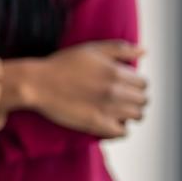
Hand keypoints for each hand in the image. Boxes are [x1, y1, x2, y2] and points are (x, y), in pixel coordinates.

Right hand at [4, 40, 146, 137]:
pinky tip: (109, 121)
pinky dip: (119, 128)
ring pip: (137, 116)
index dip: (134, 84)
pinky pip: (123, 132)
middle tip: (118, 97)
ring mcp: (108, 109)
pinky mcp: (98, 124)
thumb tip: (144, 51)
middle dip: (134, 99)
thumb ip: (120, 49)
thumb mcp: (90, 49)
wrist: (37, 83)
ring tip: (115, 109)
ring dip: (129, 113)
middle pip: (143, 100)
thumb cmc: (62, 64)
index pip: (143, 83)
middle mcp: (115, 91)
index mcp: (115, 71)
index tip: (123, 85)